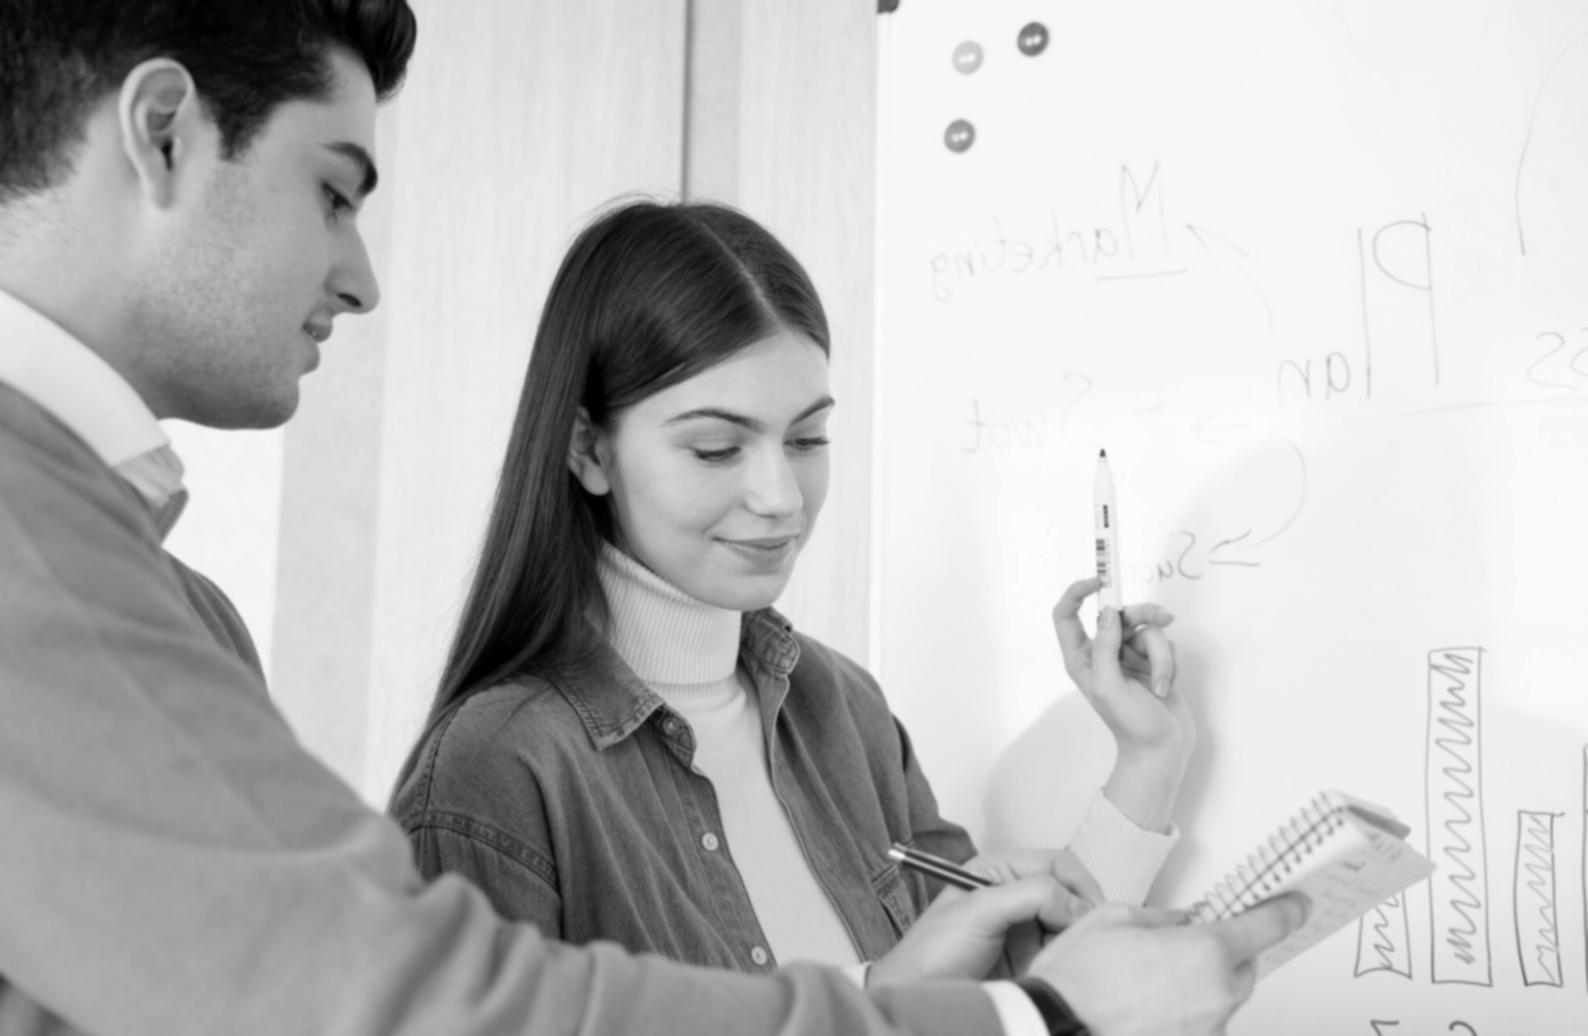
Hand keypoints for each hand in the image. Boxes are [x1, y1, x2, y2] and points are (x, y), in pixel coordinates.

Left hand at [866, 874, 1090, 986]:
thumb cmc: (932, 952)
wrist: (917, 996)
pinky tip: (1060, 971)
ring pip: (1070, 925)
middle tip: (1082, 938)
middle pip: (1069, 894)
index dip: (1078, 884)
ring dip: (1076, 940)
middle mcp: (1015, 896)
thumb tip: (1077, 903)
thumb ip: (1029, 895)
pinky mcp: (1029, 960)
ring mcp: (1024, 930)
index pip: (1057, 863)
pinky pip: (1062, 953)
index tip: (1088, 912)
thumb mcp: (978, 911)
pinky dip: (1068, 960)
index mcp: (999, 872)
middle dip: (1082, 914)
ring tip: (1069, 957)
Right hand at [1022, 894, 1308, 1035]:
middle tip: (1180, 947)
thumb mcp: (1115, 919)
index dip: (1286, 910)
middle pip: (1242, 967)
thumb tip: (1180, 922)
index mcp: (1205, 952)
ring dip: (1199, 986)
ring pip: (1220, 999)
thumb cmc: (1077, 980)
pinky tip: (1145, 1007)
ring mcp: (1207, 1031)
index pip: (1265, 925)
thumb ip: (1162, 917)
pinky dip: (1183, 1013)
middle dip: (1222, 952)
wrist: (1053, 1028)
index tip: (1297, 904)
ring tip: (1148, 983)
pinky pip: (1200, 1024)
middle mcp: (1216, 996)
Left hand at [1052, 577, 1194, 831]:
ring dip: (1161, 655)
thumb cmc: (1130, 723)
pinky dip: (1169, 663)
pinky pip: (1164, 642)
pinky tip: (1165, 686)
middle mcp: (1102, 653)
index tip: (1099, 580)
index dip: (1077, 592)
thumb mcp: (1110, 685)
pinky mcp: (1153, 661)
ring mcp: (1128, 656)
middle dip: (1143, 615)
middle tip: (1165, 617)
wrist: (1163, 749)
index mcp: (1081, 658)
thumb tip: (1108, 613)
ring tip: (1161, 683)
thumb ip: (1105, 647)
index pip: (1066, 615)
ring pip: (1147, 629)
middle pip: (1119, 613)